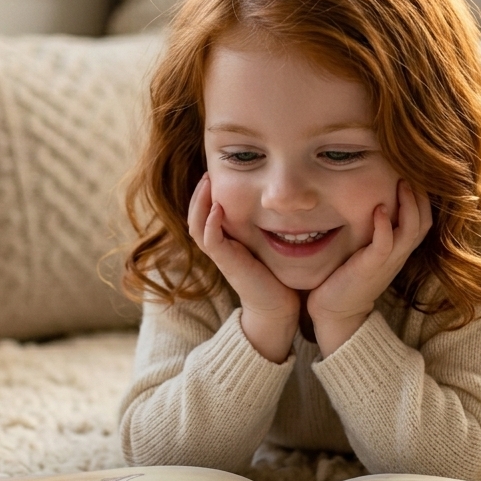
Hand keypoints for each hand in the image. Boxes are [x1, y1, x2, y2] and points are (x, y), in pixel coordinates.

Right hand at [188, 174, 298, 361]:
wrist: (277, 308)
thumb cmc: (278, 276)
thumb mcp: (271, 244)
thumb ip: (269, 225)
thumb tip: (285, 201)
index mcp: (227, 240)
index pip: (207, 213)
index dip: (207, 194)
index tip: (217, 172)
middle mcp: (220, 247)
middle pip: (196, 216)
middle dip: (199, 193)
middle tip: (208, 172)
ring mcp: (222, 256)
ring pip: (197, 226)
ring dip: (200, 203)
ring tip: (207, 182)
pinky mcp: (228, 264)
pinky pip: (210, 241)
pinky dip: (210, 223)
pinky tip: (218, 208)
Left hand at [308, 181, 432, 356]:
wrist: (336, 311)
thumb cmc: (348, 277)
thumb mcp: (367, 250)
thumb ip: (374, 231)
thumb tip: (370, 201)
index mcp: (399, 249)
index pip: (424, 219)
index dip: (423, 197)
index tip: (414, 174)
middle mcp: (399, 254)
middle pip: (425, 220)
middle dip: (421, 195)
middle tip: (411, 172)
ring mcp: (388, 261)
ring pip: (412, 229)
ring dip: (408, 204)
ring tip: (401, 183)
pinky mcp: (371, 266)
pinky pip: (386, 243)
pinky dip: (384, 225)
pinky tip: (378, 209)